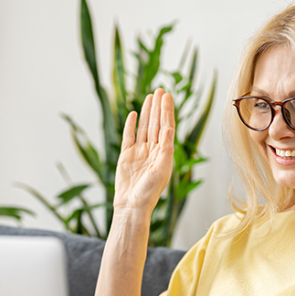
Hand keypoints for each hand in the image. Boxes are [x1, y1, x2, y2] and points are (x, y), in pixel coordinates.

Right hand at [112, 89, 174, 213]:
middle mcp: (153, 151)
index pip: (166, 127)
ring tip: (150, 97)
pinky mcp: (126, 156)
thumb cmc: (149, 191)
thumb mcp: (161, 170)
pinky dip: (132, 125)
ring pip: (144, 127)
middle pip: (156, 124)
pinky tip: (134, 114)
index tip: (167, 97)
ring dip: (147, 113)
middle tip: (160, 90)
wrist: (132, 205)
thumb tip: (168, 128)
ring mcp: (139, 152)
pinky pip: (129, 136)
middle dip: (158, 107)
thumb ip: (165, 149)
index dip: (167, 111)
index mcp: (164, 153)